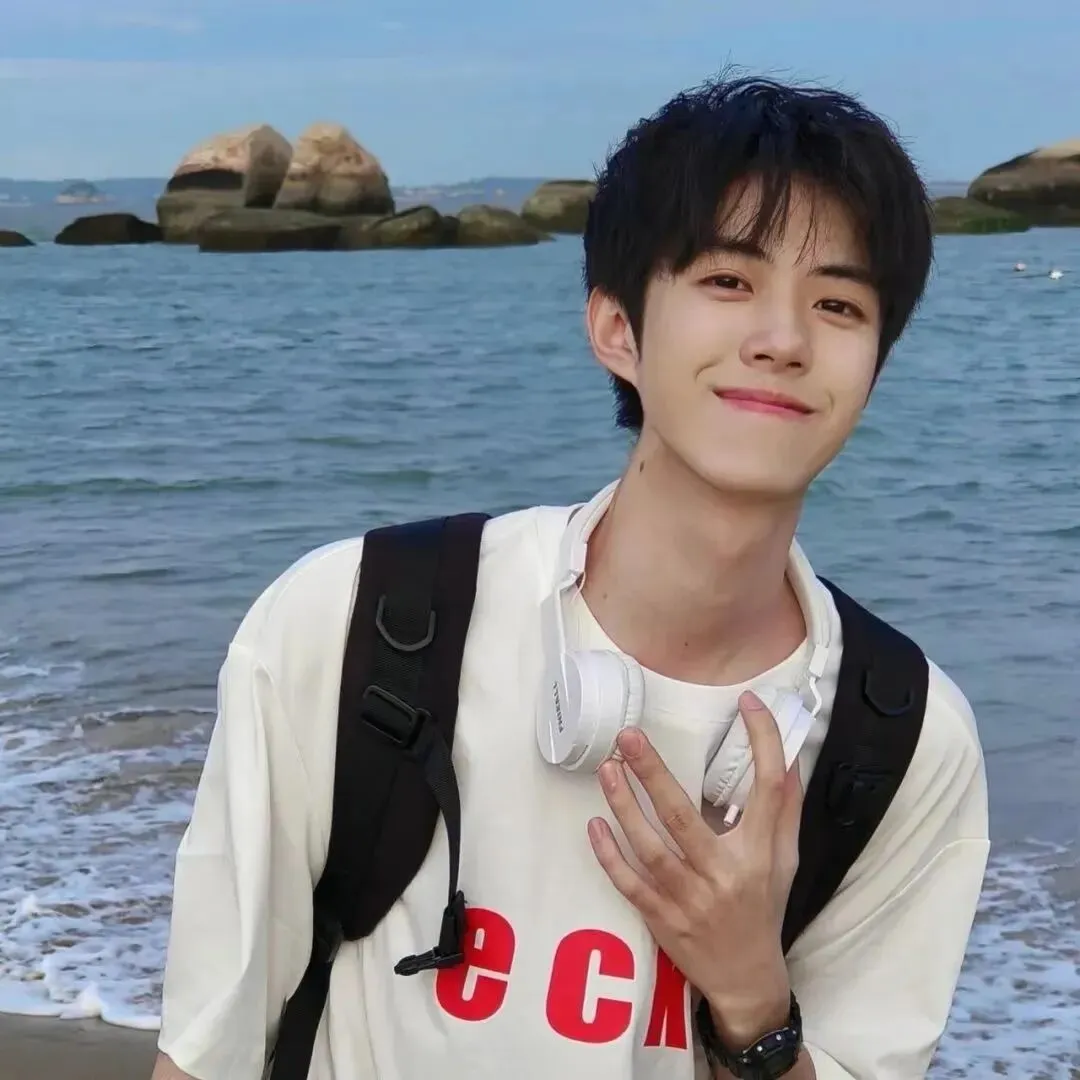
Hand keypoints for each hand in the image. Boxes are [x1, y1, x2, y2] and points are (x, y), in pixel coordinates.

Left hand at [587, 691, 801, 1047]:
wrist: (748, 980)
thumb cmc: (764, 908)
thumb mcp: (785, 860)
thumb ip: (785, 809)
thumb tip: (789, 756)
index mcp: (760, 854)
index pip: (768, 789)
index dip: (763, 742)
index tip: (748, 703)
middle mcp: (725, 875)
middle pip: (684, 816)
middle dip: (654, 772)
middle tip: (628, 736)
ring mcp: (690, 900)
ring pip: (651, 849)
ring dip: (624, 807)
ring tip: (607, 769)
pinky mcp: (662, 920)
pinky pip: (630, 885)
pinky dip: (610, 857)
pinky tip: (594, 826)